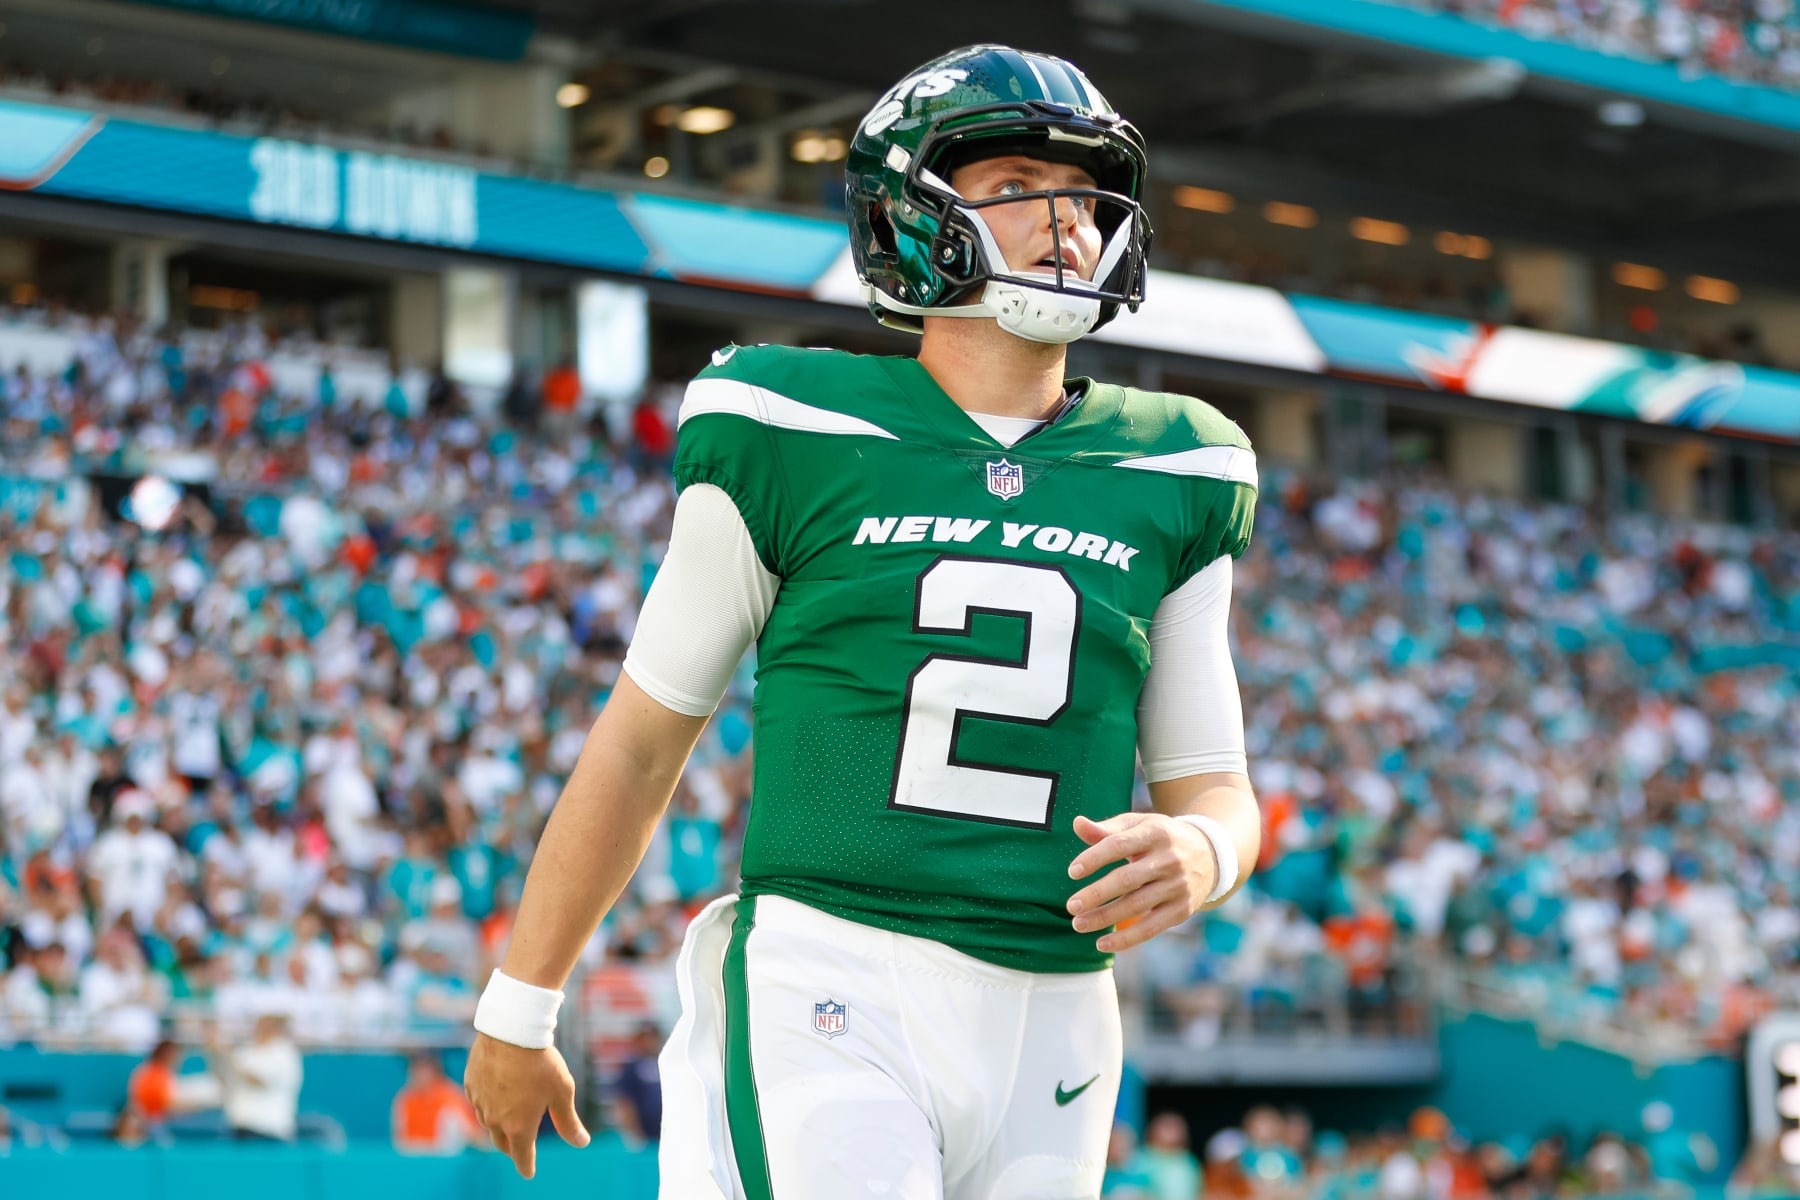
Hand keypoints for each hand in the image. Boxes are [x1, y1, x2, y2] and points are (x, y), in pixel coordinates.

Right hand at [464, 1033, 590, 1178]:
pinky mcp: (470, 1085)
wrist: (511, 1030)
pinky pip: (479, 1102)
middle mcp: (495, 1120)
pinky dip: (488, 1104)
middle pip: (502, 1143)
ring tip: (510, 1119)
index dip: (526, 1166)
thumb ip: (569, 1121)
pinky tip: (497, 1094)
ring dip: (499, 1126)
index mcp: (519, 1126)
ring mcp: (480, 1103)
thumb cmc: (541, 1062)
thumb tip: (582, 1143)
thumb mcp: (562, 1092)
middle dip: (512, 1148)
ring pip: (489, 1123)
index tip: (528, 1173)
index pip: (522, 1157)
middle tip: (520, 1148)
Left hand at [1065, 812, 1220, 952]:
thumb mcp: (1139, 825)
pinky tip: (1102, 943)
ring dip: (1105, 918)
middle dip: (1096, 894)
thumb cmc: (1160, 838)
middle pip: (1127, 880)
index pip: (1119, 845)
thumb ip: (1107, 829)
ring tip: (1078, 924)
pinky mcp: (1182, 909)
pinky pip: (1151, 928)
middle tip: (1070, 906)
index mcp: (1155, 833)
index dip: (1094, 858)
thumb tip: (1077, 824)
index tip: (1072, 872)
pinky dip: (1126, 939)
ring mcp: (1178, 886)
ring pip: (1136, 906)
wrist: (1209, 854)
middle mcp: (1169, 860)